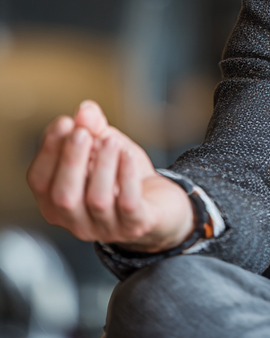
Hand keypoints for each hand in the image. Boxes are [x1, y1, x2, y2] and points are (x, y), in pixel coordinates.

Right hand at [27, 100, 193, 251]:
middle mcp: (76, 222)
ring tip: (111, 141)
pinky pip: (128, 203)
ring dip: (102, 165)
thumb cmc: (124, 176)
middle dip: (71, 160)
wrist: (162, 203)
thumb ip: (93, 128)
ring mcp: (106, 228)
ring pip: (97, 200)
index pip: (40, 181)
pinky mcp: (136, 226)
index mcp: (57, 203)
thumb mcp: (106, 147)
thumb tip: (86, 110)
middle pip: (63, 196)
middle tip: (83, 132)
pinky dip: (127, 176)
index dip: (48, 151)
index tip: (65, 122)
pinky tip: (128, 154)